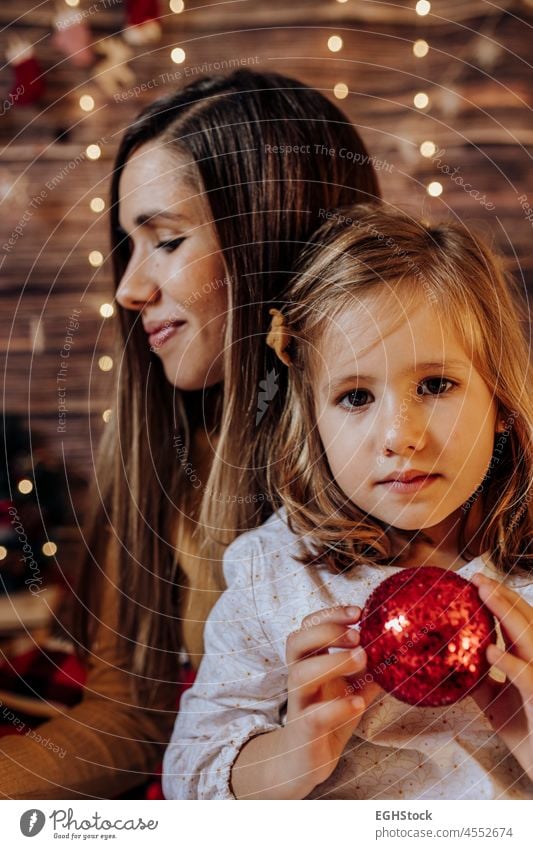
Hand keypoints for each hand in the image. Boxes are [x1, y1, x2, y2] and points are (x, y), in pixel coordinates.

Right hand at [280, 604, 382, 795]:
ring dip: (332, 661)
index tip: (359, 611)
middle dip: (327, 631)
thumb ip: (371, 670)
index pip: (308, 627)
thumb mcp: (353, 688)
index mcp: (309, 662)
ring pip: (300, 674)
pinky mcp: (305, 731)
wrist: (303, 761)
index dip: (330, 614)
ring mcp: (299, 704)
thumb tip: (401, 649)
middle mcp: (299, 678)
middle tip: (358, 635)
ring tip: (362, 659)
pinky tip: (358, 702)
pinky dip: (337, 707)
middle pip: (296, 642)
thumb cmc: (328, 717)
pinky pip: (315, 716)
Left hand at [470, 572, 532, 780]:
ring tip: (484, 593)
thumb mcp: (494, 702)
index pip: (518, 621)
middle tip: (476, 578)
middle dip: (503, 596)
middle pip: (526, 619)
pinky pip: (526, 676)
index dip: (501, 598)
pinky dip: (509, 662)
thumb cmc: (525, 734)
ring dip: (506, 613)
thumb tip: (446, 661)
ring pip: (528, 637)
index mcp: (530, 660)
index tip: (475, 581)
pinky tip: (489, 651)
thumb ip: (478, 679)